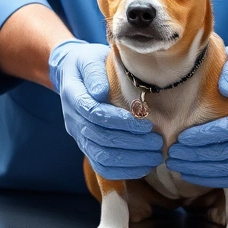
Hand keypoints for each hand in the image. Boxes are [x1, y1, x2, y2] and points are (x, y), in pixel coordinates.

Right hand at [50, 39, 162, 178]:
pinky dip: (123, 170)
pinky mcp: (86, 146)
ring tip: (155, 156)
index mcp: (72, 95)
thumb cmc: (86, 62)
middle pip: (100, 139)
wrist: (69, 73)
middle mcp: (73, 119)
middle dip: (132, 143)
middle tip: (158, 142)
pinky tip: (143, 166)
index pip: (94, 114)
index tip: (145, 124)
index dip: (120, 121)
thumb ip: (94, 72)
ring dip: (130, 159)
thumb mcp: (89, 58)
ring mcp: (78, 135)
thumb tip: (101, 92)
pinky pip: (101, 166)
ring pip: (101, 156)